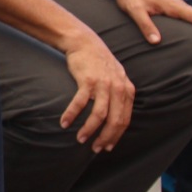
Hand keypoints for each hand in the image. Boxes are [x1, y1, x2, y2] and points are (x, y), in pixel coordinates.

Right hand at [60, 35, 134, 151]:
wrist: (84, 42)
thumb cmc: (98, 63)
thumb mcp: (116, 78)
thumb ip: (119, 95)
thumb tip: (116, 117)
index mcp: (127, 91)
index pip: (125, 120)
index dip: (116, 136)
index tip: (107, 146)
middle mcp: (119, 89)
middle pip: (115, 121)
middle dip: (105, 138)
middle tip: (94, 148)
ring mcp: (104, 84)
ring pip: (99, 115)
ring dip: (89, 130)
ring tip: (80, 139)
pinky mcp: (87, 80)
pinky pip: (80, 103)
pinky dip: (72, 115)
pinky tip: (64, 123)